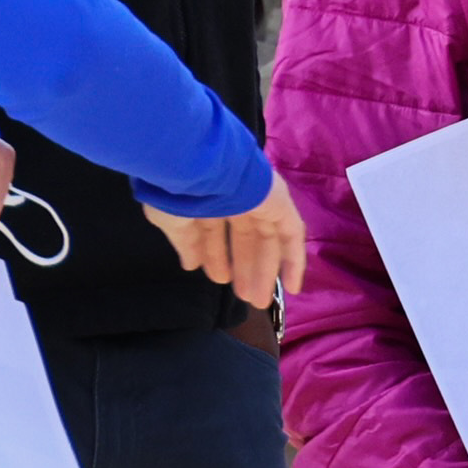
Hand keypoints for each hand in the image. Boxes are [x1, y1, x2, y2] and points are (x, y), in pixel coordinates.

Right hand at [150, 180, 306, 315]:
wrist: (197, 166)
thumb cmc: (177, 193)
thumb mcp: (173, 222)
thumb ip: (186, 243)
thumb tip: (191, 265)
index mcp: (207, 196)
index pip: (215, 230)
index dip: (216, 256)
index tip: (218, 278)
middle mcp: (235, 196)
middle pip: (246, 238)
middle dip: (244, 268)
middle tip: (244, 297)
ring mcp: (259, 198)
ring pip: (267, 240)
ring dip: (264, 270)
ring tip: (258, 301)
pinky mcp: (279, 202)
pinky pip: (291, 234)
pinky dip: (293, 260)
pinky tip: (292, 287)